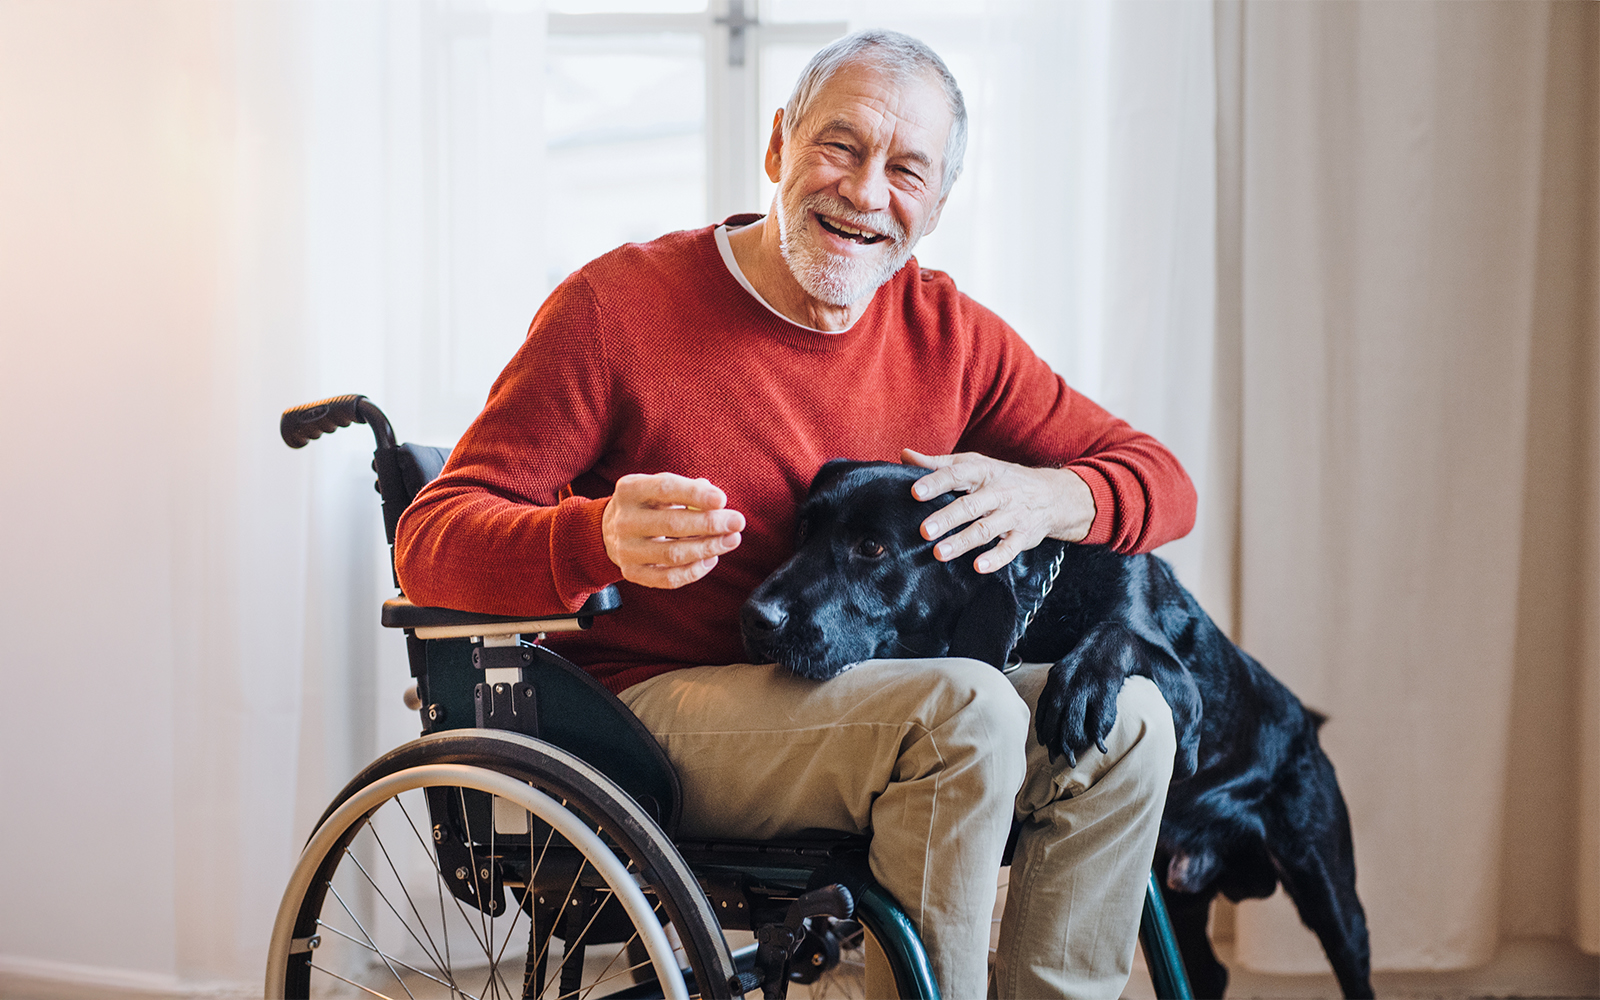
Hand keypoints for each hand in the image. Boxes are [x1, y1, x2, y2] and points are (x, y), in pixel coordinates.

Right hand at [602, 473, 744, 588]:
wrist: (610, 530)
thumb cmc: (649, 504)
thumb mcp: (660, 487)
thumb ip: (689, 489)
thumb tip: (718, 501)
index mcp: (630, 490)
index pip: (665, 488)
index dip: (695, 495)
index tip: (723, 500)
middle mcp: (624, 520)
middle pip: (672, 524)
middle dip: (710, 524)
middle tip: (738, 523)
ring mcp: (625, 550)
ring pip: (673, 554)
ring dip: (708, 548)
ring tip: (731, 540)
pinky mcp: (632, 573)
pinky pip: (669, 578)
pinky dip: (695, 571)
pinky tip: (711, 559)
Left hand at [903, 448, 1093, 573]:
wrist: (1051, 495)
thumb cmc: (1001, 478)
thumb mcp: (974, 465)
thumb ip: (938, 464)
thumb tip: (905, 456)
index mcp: (983, 472)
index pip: (957, 474)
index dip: (936, 482)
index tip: (915, 491)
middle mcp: (998, 492)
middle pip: (970, 505)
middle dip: (946, 518)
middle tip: (923, 531)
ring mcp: (1012, 515)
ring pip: (985, 529)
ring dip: (963, 541)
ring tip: (939, 553)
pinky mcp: (1022, 536)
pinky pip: (1009, 549)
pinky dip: (995, 559)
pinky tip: (978, 567)